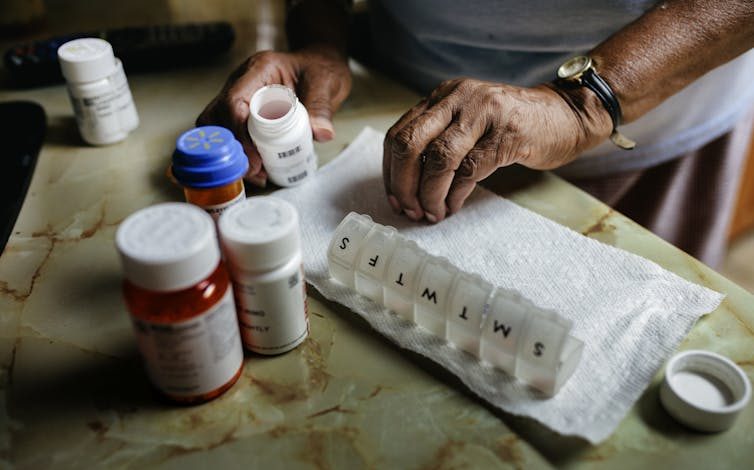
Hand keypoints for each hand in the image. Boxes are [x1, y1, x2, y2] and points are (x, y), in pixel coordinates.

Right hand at [197, 46, 350, 186]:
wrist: (319, 66)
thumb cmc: (320, 70)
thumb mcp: (326, 84)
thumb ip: (322, 107)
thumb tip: (321, 133)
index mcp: (260, 69)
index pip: (235, 100)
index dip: (239, 132)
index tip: (255, 158)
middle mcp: (242, 81)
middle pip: (218, 116)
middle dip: (231, 148)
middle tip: (254, 171)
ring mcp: (240, 96)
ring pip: (218, 127)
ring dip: (232, 153)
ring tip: (257, 174)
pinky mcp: (243, 112)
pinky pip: (230, 134)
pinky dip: (239, 154)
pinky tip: (256, 169)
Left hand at [382, 78, 611, 221]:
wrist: (566, 115)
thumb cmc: (512, 125)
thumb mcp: (468, 122)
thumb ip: (439, 140)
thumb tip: (406, 186)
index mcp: (442, 96)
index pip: (399, 134)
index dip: (392, 172)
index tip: (396, 199)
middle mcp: (457, 98)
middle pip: (410, 144)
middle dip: (403, 185)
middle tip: (410, 210)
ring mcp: (483, 114)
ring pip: (438, 159)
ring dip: (429, 195)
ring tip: (433, 213)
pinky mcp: (507, 134)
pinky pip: (469, 170)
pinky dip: (455, 195)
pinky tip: (453, 206)